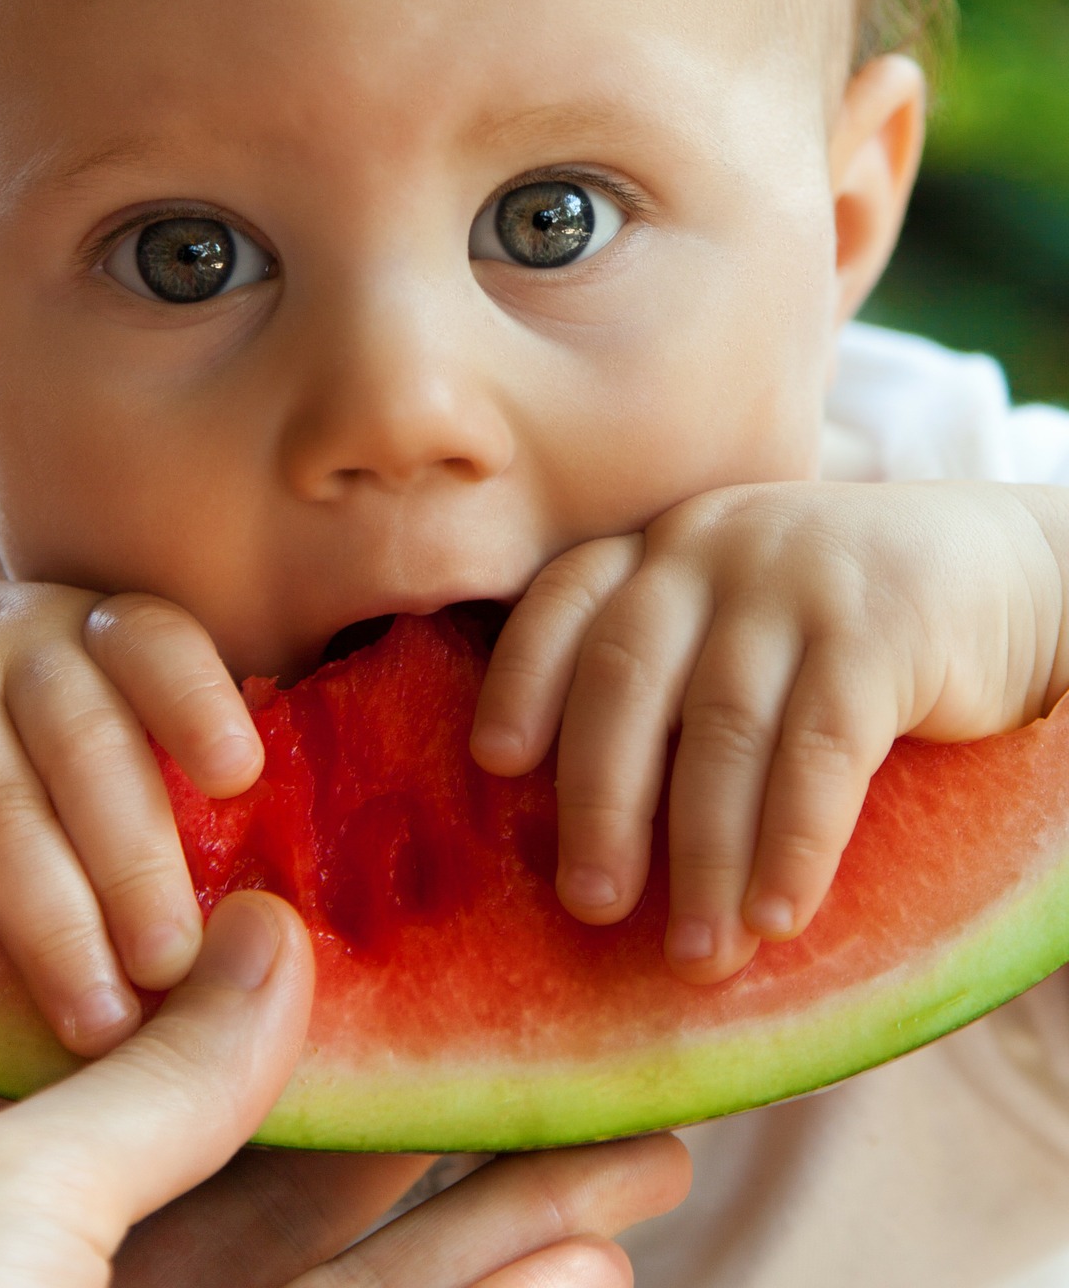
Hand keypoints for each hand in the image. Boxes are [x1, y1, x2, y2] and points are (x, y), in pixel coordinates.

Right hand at [0, 585, 261, 1052]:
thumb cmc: (12, 727)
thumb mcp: (85, 705)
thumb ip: (162, 773)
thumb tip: (270, 919)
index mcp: (100, 633)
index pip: (155, 645)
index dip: (198, 704)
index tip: (240, 777)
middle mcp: (19, 647)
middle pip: (85, 749)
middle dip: (135, 864)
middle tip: (173, 968)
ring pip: (0, 808)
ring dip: (54, 923)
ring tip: (99, 1022)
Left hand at [0, 891, 690, 1287]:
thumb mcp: (2, 1203)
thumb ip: (156, 1087)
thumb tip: (275, 934)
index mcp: (48, 1225)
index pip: (230, 1111)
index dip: (361, 1042)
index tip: (468, 975)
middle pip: (341, 1207)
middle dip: (479, 1141)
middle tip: (606, 1073)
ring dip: (518, 1240)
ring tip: (640, 1166)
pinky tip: (582, 1272)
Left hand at [471, 480, 1068, 982]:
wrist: (1006, 569)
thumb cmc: (844, 624)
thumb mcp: (743, 617)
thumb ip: (670, 677)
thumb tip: (583, 832)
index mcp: (664, 546)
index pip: (567, 597)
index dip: (522, 676)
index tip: (494, 762)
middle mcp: (712, 546)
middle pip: (625, 674)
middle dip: (600, 799)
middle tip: (590, 904)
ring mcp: (794, 579)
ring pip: (723, 728)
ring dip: (704, 854)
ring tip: (698, 952)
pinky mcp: (880, 627)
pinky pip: (820, 748)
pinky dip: (793, 841)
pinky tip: (779, 915)